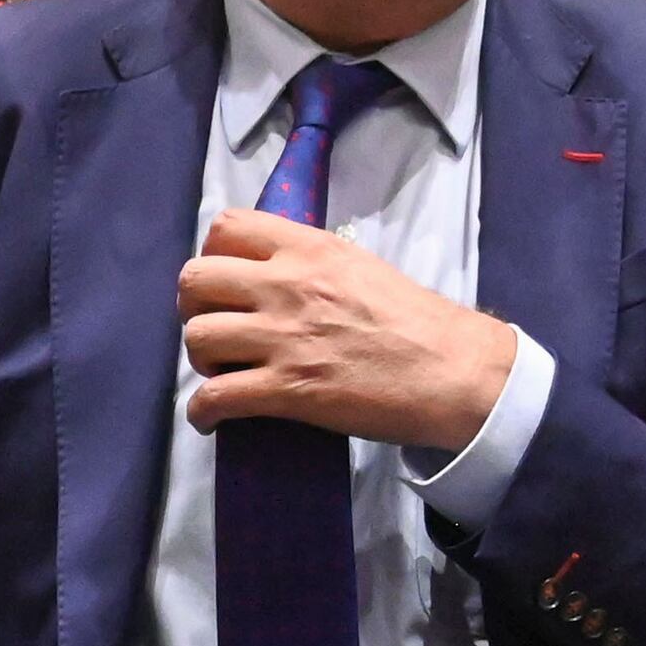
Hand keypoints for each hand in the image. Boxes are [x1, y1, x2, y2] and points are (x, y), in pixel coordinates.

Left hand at [177, 209, 518, 449]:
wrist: (451, 371)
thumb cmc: (415, 321)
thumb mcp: (360, 266)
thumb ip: (312, 262)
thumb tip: (276, 271)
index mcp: (308, 249)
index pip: (227, 227)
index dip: (212, 255)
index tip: (224, 282)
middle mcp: (288, 285)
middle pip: (196, 280)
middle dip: (194, 307)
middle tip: (215, 328)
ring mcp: (284, 338)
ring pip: (197, 337)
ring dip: (199, 359)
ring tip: (220, 372)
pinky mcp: (287, 389)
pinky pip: (215, 397)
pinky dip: (202, 412)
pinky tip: (210, 418)